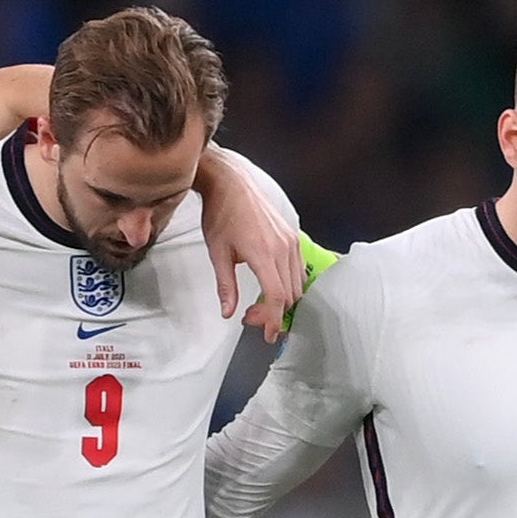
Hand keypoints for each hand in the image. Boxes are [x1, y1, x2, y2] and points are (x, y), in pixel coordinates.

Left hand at [202, 155, 306, 339]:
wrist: (231, 183)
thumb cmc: (221, 214)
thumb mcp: (217, 253)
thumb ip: (226, 286)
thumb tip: (228, 313)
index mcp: (263, 253)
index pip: (277, 296)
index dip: (272, 319)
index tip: (266, 334)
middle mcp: (283, 248)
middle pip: (290, 295)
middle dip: (274, 313)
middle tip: (252, 317)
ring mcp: (291, 241)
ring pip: (297, 284)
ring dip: (283, 301)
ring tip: (258, 304)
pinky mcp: (293, 236)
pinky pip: (298, 269)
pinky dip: (289, 285)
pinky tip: (270, 286)